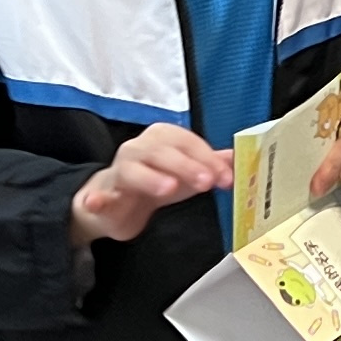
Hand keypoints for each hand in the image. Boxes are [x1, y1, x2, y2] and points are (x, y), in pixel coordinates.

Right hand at [68, 122, 226, 247]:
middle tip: (206, 183)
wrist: (120, 200)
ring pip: (132, 170)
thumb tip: (243, 158)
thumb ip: (214, 163)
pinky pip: (97, 196)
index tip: (225, 178)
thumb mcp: (189, 170)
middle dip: (186, 166)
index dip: (208, 158)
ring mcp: (119, 171)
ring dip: (150, 178)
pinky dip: (96, 199)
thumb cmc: (158, 179)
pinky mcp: (103, 196)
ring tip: (168, 188)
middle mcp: (139, 149)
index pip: (187, 142)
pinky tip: (97, 202)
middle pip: (162, 153)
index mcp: (162, 138)